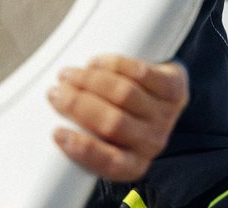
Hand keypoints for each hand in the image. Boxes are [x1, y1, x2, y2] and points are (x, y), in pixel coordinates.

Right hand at [48, 55, 188, 181]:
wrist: (166, 100)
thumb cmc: (127, 122)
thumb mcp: (107, 142)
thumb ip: (85, 139)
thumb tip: (53, 122)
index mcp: (133, 164)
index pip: (109, 163)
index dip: (82, 149)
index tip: (57, 133)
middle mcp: (152, 142)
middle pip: (112, 122)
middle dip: (78, 105)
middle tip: (56, 93)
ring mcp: (166, 114)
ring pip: (123, 93)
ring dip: (90, 80)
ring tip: (69, 75)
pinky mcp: (174, 87)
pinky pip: (141, 73)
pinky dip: (114, 65)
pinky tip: (95, 63)